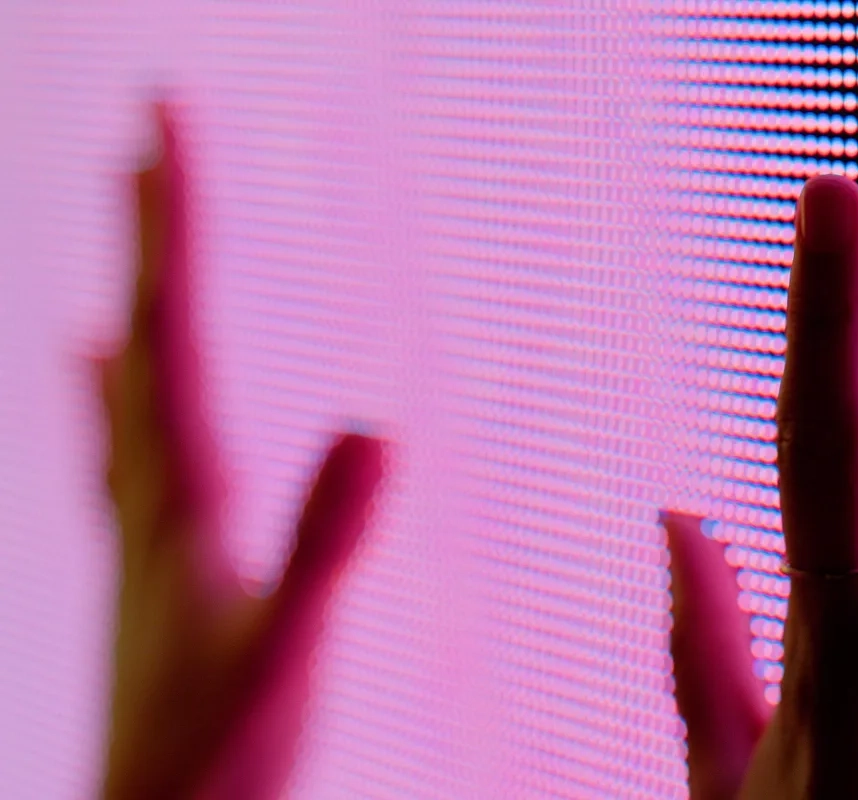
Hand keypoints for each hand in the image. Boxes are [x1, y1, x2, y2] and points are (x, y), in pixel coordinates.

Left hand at [97, 102, 386, 799]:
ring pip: (133, 386)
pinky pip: (123, 451)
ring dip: (137, 295)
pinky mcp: (152, 567)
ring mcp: (144, 535)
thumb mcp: (292, 654)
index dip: (175, 225)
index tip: (167, 121)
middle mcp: (153, 502)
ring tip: (123, 225)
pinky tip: (91, 367)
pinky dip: (108, 392)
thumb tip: (375, 421)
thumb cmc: (223, 763)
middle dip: (154, 231)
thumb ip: (330, 544)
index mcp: (189, 503)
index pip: (180, 334)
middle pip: (149, 337)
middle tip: (152, 133)